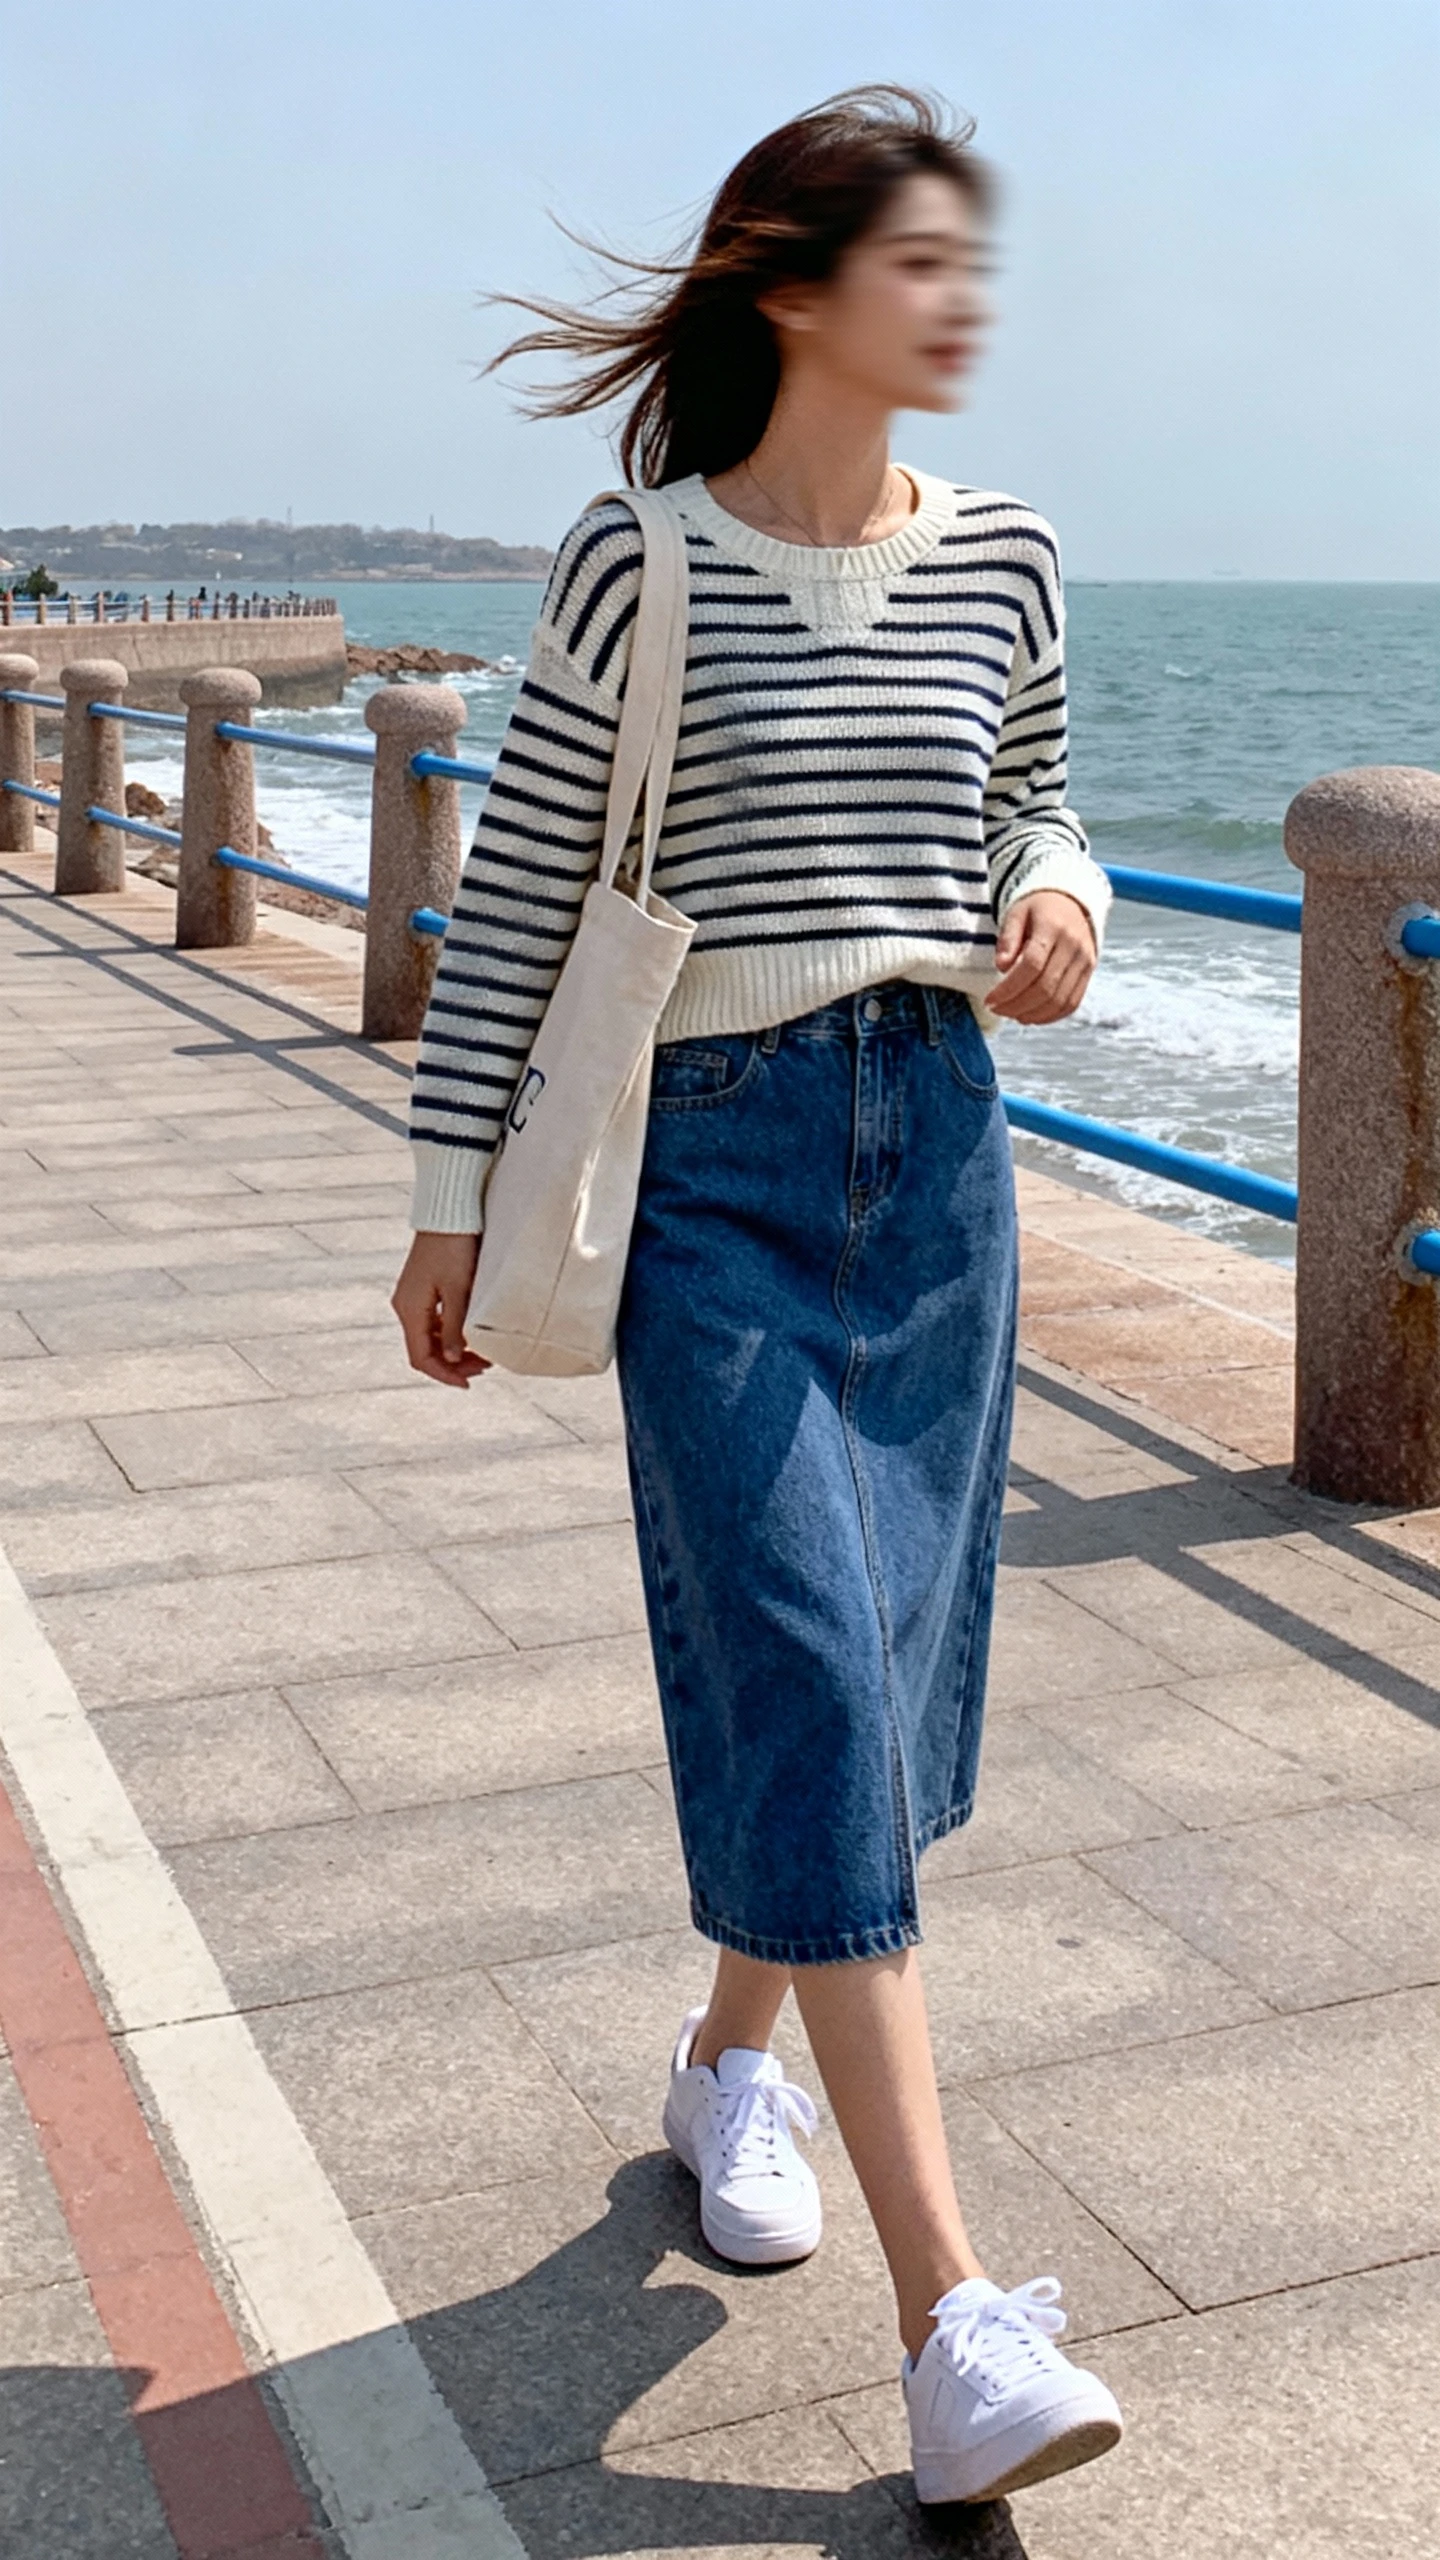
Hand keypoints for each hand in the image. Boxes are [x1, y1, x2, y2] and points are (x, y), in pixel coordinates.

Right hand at [391, 1231, 489, 1386]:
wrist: (448, 1212)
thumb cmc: (454, 1247)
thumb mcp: (459, 1290)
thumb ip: (455, 1327)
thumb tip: (453, 1359)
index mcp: (410, 1310)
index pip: (421, 1357)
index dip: (444, 1375)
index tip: (468, 1383)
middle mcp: (406, 1306)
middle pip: (425, 1349)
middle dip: (453, 1363)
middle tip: (484, 1367)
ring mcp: (413, 1297)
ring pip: (430, 1336)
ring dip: (454, 1349)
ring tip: (483, 1353)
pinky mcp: (423, 1288)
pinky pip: (434, 1321)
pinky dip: (451, 1332)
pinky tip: (471, 1332)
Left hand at [987, 889, 1096, 1023]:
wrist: (1070, 903)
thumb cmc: (1038, 910)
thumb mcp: (1017, 914)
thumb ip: (1008, 938)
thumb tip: (1002, 966)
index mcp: (1053, 927)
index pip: (1031, 965)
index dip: (1009, 988)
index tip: (990, 1000)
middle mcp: (1073, 945)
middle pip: (1045, 987)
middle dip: (1017, 1005)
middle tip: (997, 1009)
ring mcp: (1084, 961)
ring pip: (1059, 1000)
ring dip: (1032, 1014)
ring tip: (1011, 1014)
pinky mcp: (1088, 973)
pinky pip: (1072, 1003)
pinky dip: (1050, 1016)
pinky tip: (1031, 1016)